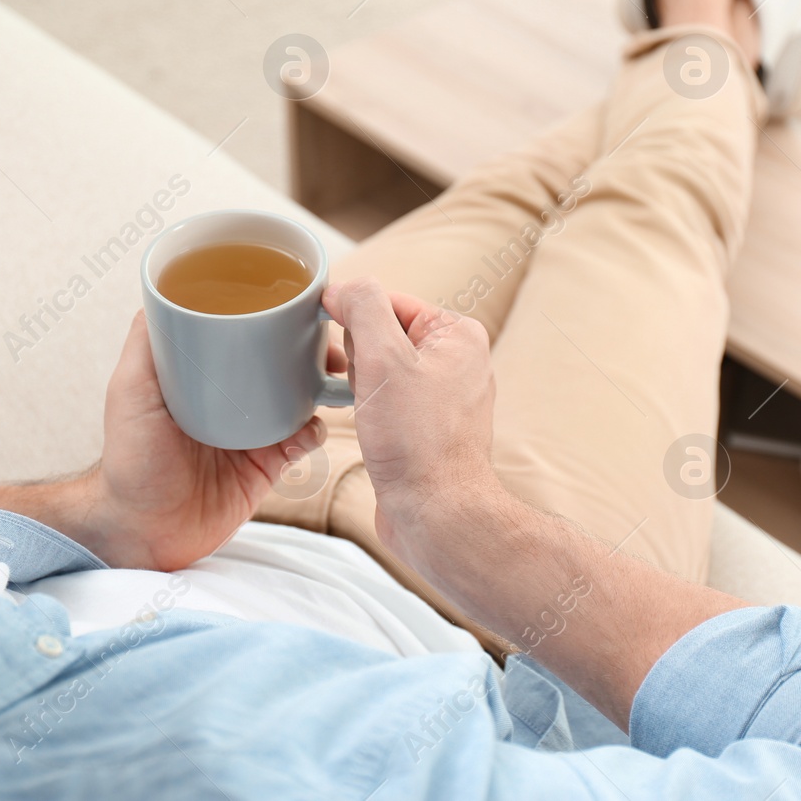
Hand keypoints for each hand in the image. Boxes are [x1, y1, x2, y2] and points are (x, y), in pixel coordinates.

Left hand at [76, 310, 335, 569]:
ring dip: (323, 385)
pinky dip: (316, 431)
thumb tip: (161, 292)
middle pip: (282, 361)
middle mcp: (231, 397)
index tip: (300, 303)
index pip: (244, 332)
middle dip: (313, 348)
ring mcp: (252, 430)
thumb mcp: (128, 391)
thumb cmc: (128, 461)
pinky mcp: (268, 465)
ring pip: (301, 397)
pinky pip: (303, 441)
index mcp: (203, 374)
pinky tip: (313, 427)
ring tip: (335, 380)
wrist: (142, 532)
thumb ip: (144, 344)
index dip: (275, 316)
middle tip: (331, 344)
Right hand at [322, 279, 500, 562]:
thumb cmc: (416, 441)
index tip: (345, 354)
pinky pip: (384, 401)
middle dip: (359, 360)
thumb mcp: (383, 359)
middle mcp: (457, 360)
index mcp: (457, 333)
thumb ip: (364, 307)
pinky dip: (368, 410)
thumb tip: (343, 288)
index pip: (386, 301)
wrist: (435, 513)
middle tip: (369, 392)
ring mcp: (443, 395)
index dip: (354, 322)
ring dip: (359, 387)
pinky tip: (370, 430)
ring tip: (372, 415)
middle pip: (380, 334)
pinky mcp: (427, 426)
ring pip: (378, 370)